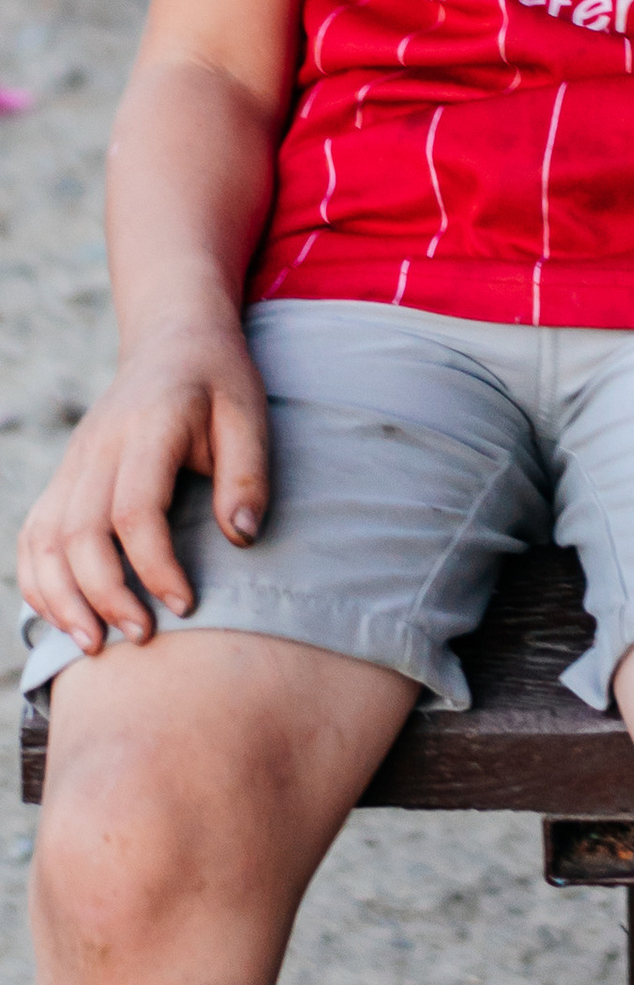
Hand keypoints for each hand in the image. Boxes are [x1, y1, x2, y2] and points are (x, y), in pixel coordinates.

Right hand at [17, 318, 268, 653]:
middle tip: (143, 636)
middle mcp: (99, 446)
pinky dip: (38, 581)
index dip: (155, 566)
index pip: (135, 511)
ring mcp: (73, 461)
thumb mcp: (250, 413)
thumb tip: (242, 537)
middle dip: (105, 596)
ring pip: (44, 540)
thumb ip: (248, 474)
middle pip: (80, 534)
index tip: (186, 604)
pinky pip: (33, 534)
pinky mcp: (63, 475)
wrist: (173, 338)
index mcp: (149, 427)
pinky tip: (64, 616)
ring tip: (94, 646)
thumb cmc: (219, 380)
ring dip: (61, 600)